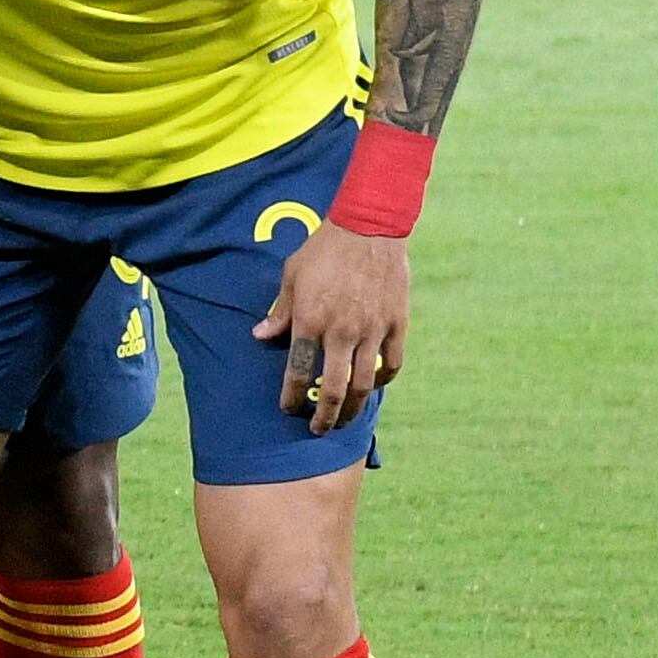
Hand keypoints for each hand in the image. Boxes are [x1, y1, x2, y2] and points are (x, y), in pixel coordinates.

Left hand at [254, 222, 407, 433]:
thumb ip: (279, 312)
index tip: (288, 409)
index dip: (291, 396)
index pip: (297, 372)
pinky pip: (392, 363)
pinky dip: (382, 380)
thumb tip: (260, 337)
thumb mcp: (291, 277)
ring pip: (365, 384)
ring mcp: (373, 330)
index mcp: (310, 321)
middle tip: (317, 429)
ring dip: (354, 408)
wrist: (369, 228)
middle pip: (334, 389)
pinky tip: (373, 386)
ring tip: (346, 420)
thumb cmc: (323, 250)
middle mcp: (341, 331)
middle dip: (324, 416)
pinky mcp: (397, 324)